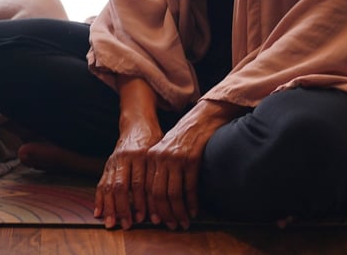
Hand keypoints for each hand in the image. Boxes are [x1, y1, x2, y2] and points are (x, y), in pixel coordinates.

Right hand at [94, 120, 162, 229]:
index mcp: (140, 155)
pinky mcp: (108, 163)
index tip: (145, 218)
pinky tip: (98, 211)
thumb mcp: (158, 154)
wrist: (137, 123)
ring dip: (109, 207)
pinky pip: (101, 182)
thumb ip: (158, 175)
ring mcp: (114, 160)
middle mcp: (125, 158)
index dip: (142, 202)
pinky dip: (99, 199)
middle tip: (126, 225)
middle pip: (121, 186)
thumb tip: (164, 203)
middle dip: (123, 208)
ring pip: (108, 185)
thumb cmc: (153, 141)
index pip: (139, 183)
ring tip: (111, 223)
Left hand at [144, 102, 234, 229]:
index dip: (151, 206)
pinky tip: (193, 211)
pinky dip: (191, 202)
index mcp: (150, 156)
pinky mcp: (191, 160)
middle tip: (171, 225)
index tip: (156, 220)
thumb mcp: (165, 151)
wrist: (200, 120)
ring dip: (179, 211)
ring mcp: (175, 158)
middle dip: (165, 212)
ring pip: (173, 193)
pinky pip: (189, 187)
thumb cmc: (182, 138)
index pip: (146, 187)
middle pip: (158, 193)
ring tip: (183, 222)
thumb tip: (156, 198)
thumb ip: (159, 169)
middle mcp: (160, 157)